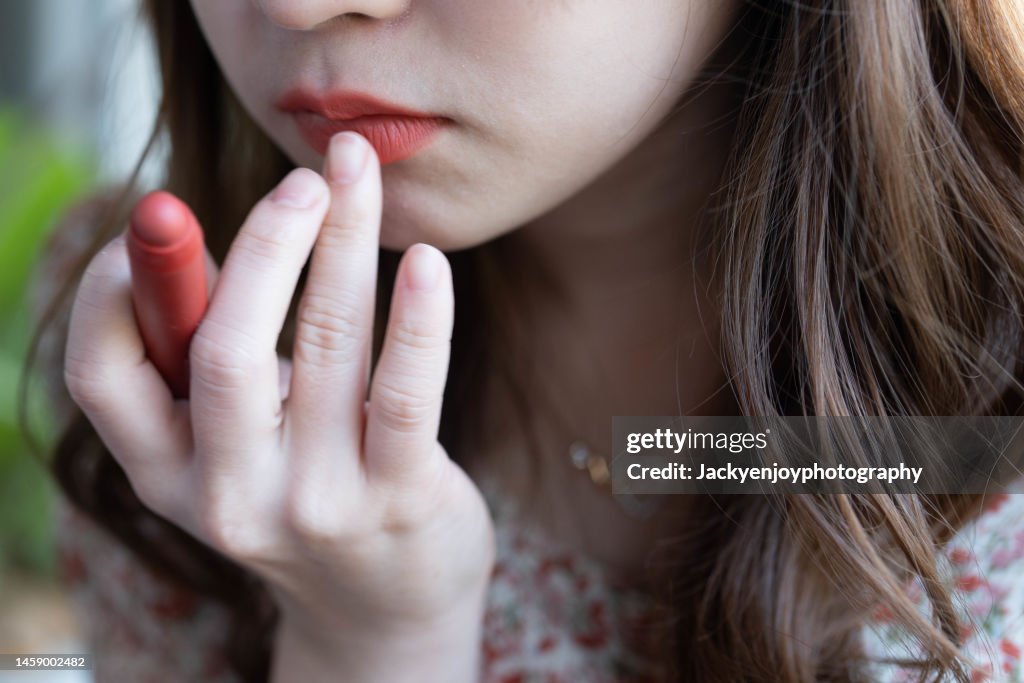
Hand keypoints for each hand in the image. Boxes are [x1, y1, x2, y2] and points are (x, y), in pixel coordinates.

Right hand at [64, 132, 495, 680]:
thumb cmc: (304, 496)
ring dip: (344, 243)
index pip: (100, 376)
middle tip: (304, 180)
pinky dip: (417, 316)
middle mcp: (229, 494)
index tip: (151, 221)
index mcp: (167, 474)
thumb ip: (210, 368)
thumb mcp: (233, 451)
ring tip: (359, 173)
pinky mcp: (399, 499)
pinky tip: (426, 260)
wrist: (384, 609)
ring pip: (327, 345)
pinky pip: (406, 393)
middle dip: (263, 244)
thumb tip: (203, 246)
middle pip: (222, 347)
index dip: (110, 287)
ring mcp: (317, 501)